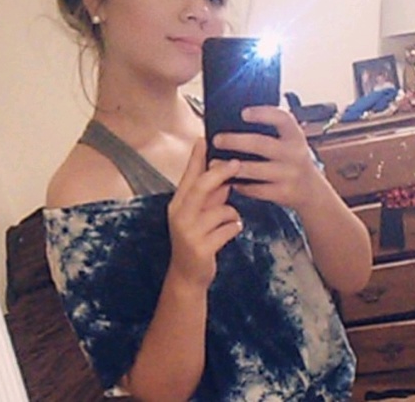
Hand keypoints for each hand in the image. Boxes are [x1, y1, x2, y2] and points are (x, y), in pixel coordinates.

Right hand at [167, 139, 241, 290]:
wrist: (187, 274)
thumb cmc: (197, 237)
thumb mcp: (198, 213)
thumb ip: (209, 194)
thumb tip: (223, 171)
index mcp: (178, 202)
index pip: (188, 175)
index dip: (196, 157)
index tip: (203, 139)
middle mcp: (179, 214)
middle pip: (202, 186)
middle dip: (220, 173)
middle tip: (236, 163)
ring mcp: (189, 232)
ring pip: (221, 209)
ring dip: (231, 213)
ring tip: (228, 220)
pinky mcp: (201, 247)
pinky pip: (228, 229)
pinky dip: (234, 228)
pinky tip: (229, 232)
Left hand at [212, 106, 321, 211]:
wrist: (311, 190)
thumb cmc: (292, 159)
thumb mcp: (290, 141)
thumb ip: (273, 130)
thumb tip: (239, 118)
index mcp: (295, 136)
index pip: (282, 119)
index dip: (263, 114)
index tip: (243, 113)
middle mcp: (294, 154)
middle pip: (261, 144)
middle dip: (235, 141)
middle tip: (217, 140)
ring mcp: (289, 174)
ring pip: (255, 170)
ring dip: (231, 166)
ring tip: (214, 163)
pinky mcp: (282, 193)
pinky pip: (256, 190)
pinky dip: (240, 185)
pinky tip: (229, 180)